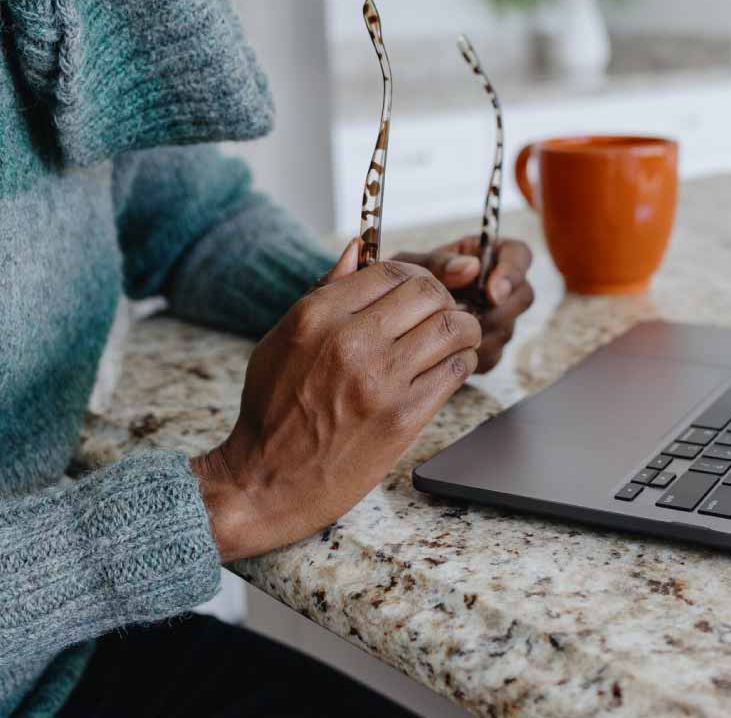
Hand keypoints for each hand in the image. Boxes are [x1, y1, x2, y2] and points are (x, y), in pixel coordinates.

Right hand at [191, 239, 480, 561]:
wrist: (266, 481)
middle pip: (428, 294)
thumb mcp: (280, 340)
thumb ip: (322, 292)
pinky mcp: (404, 416)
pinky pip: (455, 371)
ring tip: (459, 338)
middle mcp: (351, 340)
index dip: (416, 276)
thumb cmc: (271, 412)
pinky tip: (451, 368)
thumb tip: (355, 249)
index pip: (391, 271)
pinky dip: (462, 363)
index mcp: (317, 316)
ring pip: (452, 328)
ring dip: (464, 329)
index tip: (422, 291)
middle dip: (445, 299)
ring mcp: (380, 379)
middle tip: (445, 314)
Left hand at [394, 236, 533, 372]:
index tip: (492, 290)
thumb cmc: (402, 284)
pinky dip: (470, 354)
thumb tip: (471, 266)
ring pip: (507, 329)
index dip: (513, 271)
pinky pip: (491, 356)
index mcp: (486, 256)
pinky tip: (445, 349)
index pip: (519, 255)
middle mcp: (498, 287)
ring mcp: (497, 319)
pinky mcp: (488, 349)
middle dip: (498, 310)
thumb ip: (439, 262)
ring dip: (479, 333)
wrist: (391, 318)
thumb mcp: (412, 266)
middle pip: (522, 296)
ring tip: (445, 330)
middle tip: (468, 316)